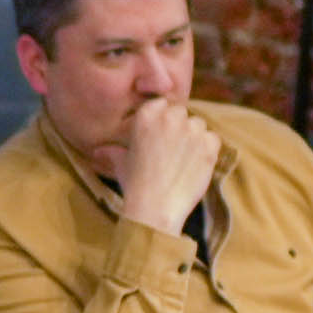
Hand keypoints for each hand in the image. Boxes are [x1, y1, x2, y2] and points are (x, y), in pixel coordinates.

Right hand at [112, 101, 222, 231]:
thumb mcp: (121, 163)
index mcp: (146, 115)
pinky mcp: (209, 145)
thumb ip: (114, 151)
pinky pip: (213, 139)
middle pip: (181, 112)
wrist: (155, 208)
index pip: (162, 104)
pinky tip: (194, 165)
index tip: (160, 136)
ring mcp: (191, 130)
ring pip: (198, 124)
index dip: (163, 120)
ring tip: (182, 160)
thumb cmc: (135, 185)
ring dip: (194, 137)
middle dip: (178, 126)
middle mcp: (170, 117)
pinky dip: (207, 150)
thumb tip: (99, 152)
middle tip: (172, 150)